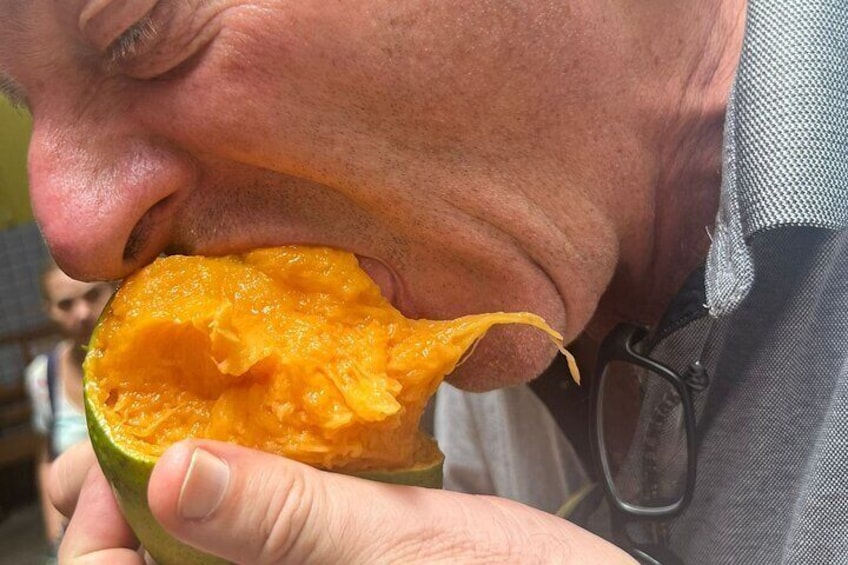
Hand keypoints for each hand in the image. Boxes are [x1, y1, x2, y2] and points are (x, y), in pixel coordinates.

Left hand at [53, 439, 634, 563]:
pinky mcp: (333, 552)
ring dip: (200, 456)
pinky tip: (274, 411)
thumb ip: (285, 520)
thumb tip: (171, 473)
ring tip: (209, 387)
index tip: (117, 435)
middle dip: (144, 469)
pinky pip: (267, 510)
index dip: (94, 519)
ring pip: (210, 524)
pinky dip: (258, 459)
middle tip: (161, 392)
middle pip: (153, 548)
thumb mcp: (393, 551)